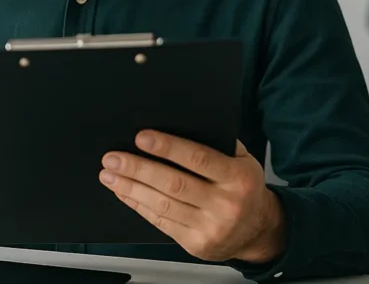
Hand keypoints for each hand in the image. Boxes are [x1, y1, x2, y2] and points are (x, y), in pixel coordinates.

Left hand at [99, 132, 285, 263]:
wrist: (258, 231)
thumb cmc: (243, 188)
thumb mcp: (242, 161)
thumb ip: (215, 144)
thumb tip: (175, 123)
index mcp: (238, 178)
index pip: (199, 159)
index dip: (168, 147)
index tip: (141, 137)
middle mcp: (226, 205)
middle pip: (174, 184)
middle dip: (138, 169)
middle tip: (112, 158)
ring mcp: (210, 228)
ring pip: (162, 205)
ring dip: (131, 187)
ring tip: (109, 174)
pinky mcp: (195, 244)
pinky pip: (160, 222)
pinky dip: (137, 205)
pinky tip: (123, 192)